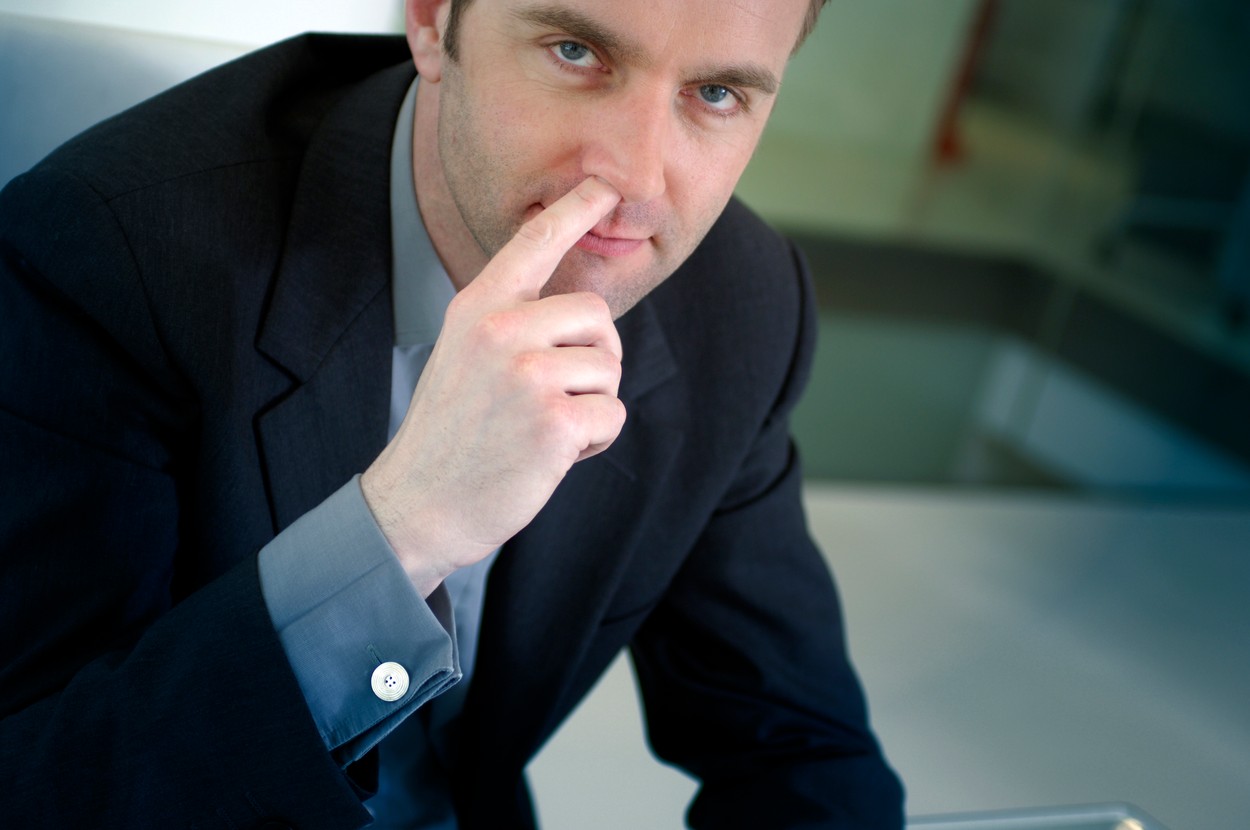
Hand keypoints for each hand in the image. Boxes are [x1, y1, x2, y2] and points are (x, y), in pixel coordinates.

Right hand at [361, 177, 625, 596]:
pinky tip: (553, 454)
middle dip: (595, 357)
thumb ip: (512, 324)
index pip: (534, 244)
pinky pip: (612, 414)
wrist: (420, 503)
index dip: (575, 209)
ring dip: (592, 404)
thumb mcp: (465, 356)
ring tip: (544, 428)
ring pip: (609, 368)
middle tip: (557, 395)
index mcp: (477, 308)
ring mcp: (526, 374)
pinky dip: (595, 439)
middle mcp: (500, 330)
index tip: (605, 185)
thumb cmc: (453, 433)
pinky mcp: (553, 421)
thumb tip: (585, 314)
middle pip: (597, 314)